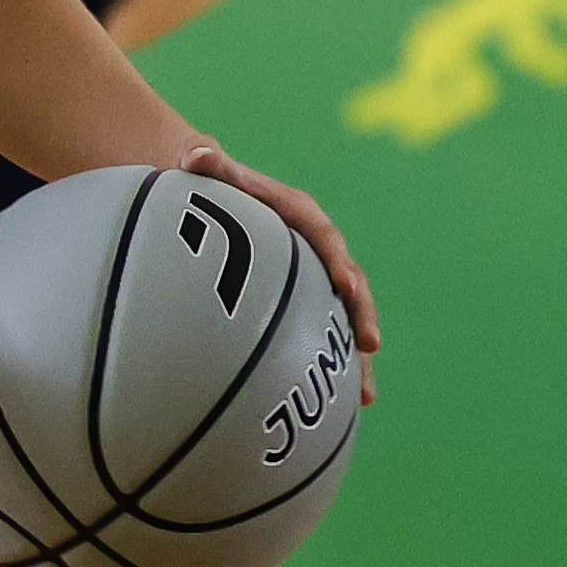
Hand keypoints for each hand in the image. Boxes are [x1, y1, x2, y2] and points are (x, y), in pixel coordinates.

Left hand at [185, 143, 381, 403]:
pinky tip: (338, 413)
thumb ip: (209, 167)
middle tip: (370, 343)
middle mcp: (314, 251)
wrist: (206, 201)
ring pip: (341, 320)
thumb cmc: (208, 188)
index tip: (347, 285)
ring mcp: (310, 282)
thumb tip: (196, 153)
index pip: (325, 239)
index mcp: (300, 217)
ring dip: (357, 356)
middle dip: (361, 314)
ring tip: (367, 397)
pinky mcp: (298, 306)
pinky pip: (320, 338)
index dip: (339, 262)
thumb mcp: (207, 173)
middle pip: (347, 284)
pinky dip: (331, 370)